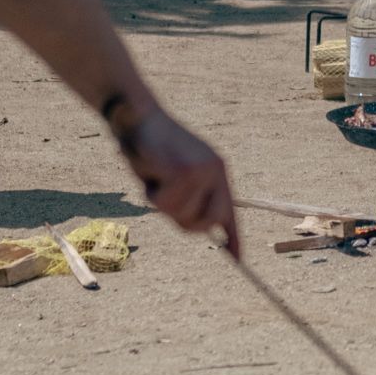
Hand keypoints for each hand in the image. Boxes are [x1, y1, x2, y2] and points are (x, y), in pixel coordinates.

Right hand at [114, 108, 239, 255]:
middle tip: (164, 199)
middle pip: (206, 222)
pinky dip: (150, 190)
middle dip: (184, 221)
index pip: (228, 212)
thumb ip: (192, 197)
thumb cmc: (152, 146)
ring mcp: (200, 171)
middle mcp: (215, 171)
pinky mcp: (183, 171)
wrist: (137, 114)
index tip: (238, 260)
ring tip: (155, 174)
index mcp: (217, 171)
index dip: (234, 238)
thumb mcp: (177, 172)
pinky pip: (164, 201)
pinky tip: (149, 168)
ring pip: (180, 214)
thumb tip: (206, 227)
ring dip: (159, 200)